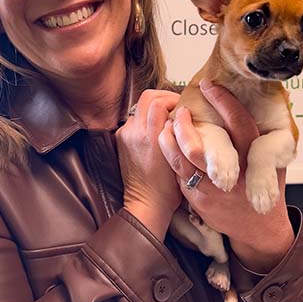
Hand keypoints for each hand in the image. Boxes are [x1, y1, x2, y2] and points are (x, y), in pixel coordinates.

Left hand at [116, 89, 181, 240]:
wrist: (146, 203)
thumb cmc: (167, 186)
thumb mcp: (180, 157)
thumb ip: (178, 132)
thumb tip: (179, 114)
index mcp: (150, 137)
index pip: (158, 101)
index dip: (172, 99)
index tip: (182, 107)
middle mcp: (134, 132)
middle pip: (147, 98)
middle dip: (163, 98)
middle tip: (175, 108)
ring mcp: (125, 135)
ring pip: (139, 108)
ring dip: (154, 109)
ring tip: (166, 120)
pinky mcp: (121, 140)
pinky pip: (134, 120)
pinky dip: (145, 120)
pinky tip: (154, 131)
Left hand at [158, 80, 293, 270]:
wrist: (258, 228)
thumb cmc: (264, 186)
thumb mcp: (276, 158)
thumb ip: (271, 128)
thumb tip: (283, 94)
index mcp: (254, 158)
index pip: (238, 124)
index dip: (223, 102)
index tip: (208, 84)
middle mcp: (232, 175)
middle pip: (200, 146)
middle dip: (185, 125)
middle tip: (179, 110)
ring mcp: (212, 190)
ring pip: (182, 161)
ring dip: (170, 141)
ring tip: (166, 126)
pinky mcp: (198, 201)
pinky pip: (179, 175)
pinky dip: (171, 159)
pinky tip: (166, 146)